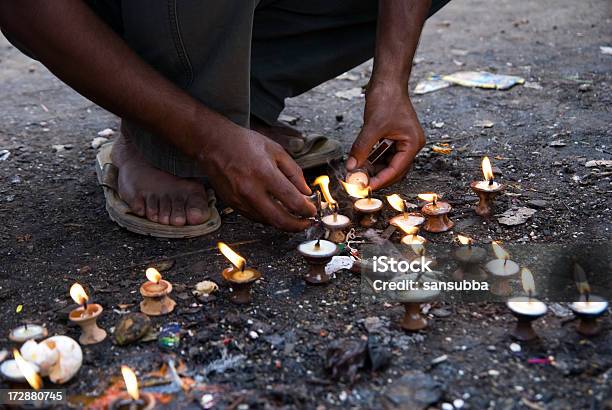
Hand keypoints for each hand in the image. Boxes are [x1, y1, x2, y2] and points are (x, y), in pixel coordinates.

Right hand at [198, 125, 315, 231]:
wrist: (213, 143)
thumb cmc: (244, 143)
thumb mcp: (276, 150)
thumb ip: (294, 173)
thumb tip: (306, 193)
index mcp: (264, 173)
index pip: (292, 201)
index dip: (307, 210)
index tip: (313, 210)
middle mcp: (251, 190)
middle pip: (280, 220)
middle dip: (298, 225)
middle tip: (307, 222)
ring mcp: (240, 200)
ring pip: (268, 222)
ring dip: (284, 222)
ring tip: (294, 216)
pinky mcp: (232, 204)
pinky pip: (255, 217)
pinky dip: (269, 218)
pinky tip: (277, 211)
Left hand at [346, 86, 424, 189]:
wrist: (387, 80)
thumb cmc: (387, 98)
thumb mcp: (372, 126)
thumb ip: (362, 148)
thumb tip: (352, 167)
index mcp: (412, 143)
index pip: (396, 169)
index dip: (380, 180)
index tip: (366, 187)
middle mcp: (409, 144)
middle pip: (393, 170)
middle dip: (376, 176)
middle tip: (359, 182)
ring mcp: (401, 141)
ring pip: (386, 163)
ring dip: (372, 168)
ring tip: (357, 173)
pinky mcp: (392, 137)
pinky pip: (382, 154)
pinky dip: (371, 159)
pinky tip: (359, 162)